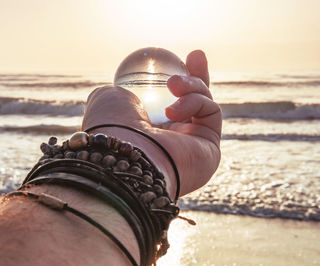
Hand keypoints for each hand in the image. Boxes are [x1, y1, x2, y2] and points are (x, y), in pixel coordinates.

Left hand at [83, 50, 221, 196]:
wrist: (125, 155)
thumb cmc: (112, 126)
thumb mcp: (108, 99)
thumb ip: (120, 93)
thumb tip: (124, 92)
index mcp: (150, 133)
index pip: (170, 104)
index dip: (179, 82)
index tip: (181, 59)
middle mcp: (173, 143)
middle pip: (194, 105)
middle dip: (197, 78)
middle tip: (196, 55)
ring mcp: (193, 148)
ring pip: (205, 105)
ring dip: (192, 87)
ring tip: (173, 85)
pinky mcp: (210, 151)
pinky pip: (211, 113)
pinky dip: (196, 102)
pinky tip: (174, 109)